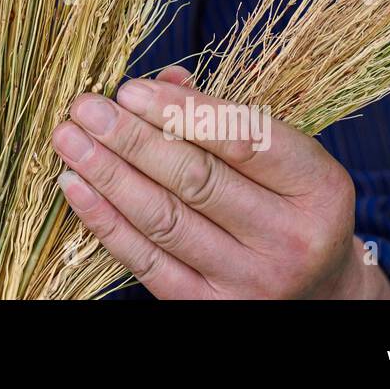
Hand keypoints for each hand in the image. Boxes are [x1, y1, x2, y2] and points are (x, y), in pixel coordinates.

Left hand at [52, 67, 389, 298]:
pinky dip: (106, 221)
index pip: (241, 140)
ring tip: (70, 140)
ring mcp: (250, 281)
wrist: (320, 292)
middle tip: (85, 108)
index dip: (179, 112)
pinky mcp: (210, 308)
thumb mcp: (283, 157)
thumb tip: (163, 81)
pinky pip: (147, 261)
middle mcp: (291, 239)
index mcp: (318, 188)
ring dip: (108, 174)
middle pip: (195, 179)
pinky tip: (76, 186)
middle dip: (131, 138)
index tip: (129, 89)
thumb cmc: (291, 204)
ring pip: (164, 220)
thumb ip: (224, 116)